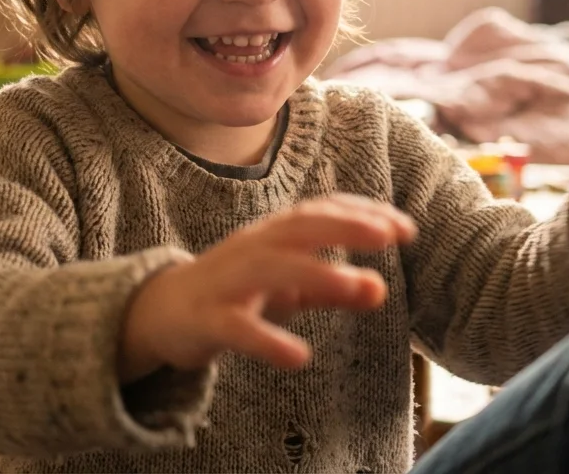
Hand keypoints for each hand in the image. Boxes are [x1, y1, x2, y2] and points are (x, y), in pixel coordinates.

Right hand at [118, 195, 415, 382]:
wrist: (161, 313)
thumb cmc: (236, 293)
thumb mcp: (289, 288)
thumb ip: (332, 288)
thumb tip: (381, 287)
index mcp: (273, 235)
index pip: (320, 211)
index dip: (362, 213)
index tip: (407, 228)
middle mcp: (252, 248)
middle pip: (298, 226)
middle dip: (345, 224)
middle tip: (389, 235)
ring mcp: (227, 282)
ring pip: (272, 268)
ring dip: (319, 273)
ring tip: (364, 287)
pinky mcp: (206, 320)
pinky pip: (236, 328)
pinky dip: (267, 340)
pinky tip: (299, 358)